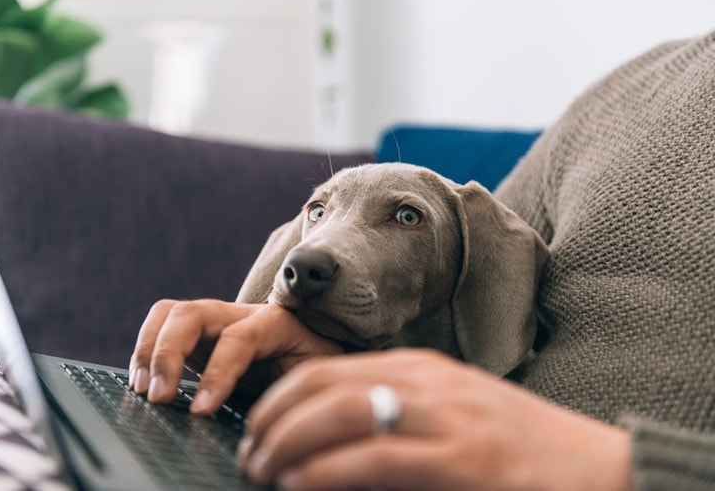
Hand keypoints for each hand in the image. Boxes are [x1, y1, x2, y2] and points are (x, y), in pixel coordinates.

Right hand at [128, 299, 342, 413]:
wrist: (316, 348)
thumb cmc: (316, 367)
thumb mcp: (315, 377)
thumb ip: (295, 391)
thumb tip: (269, 428)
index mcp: (275, 323)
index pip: (238, 338)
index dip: (217, 373)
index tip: (201, 411)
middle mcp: (239, 314)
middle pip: (193, 313)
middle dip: (169, 353)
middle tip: (159, 396)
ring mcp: (215, 320)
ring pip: (171, 313)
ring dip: (150, 349)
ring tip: (145, 389)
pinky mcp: (198, 335)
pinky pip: (162, 327)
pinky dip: (146, 350)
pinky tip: (143, 382)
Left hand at [239, 348, 631, 490]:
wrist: (596, 468)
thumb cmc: (520, 446)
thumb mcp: (454, 413)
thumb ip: (401, 413)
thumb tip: (336, 439)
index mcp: (422, 368)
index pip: (329, 367)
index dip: (283, 394)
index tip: (259, 424)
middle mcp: (428, 381)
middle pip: (325, 383)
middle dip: (274, 416)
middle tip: (249, 450)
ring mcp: (446, 417)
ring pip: (343, 412)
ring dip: (288, 441)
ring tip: (261, 467)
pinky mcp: (462, 460)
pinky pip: (375, 459)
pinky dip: (326, 471)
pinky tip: (299, 483)